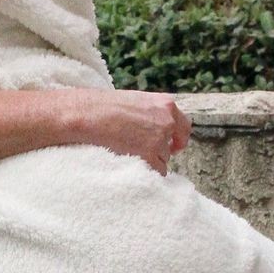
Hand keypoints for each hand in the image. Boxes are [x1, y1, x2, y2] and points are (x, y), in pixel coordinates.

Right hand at [73, 90, 191, 176]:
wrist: (90, 114)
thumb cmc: (104, 106)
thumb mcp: (135, 101)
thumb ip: (151, 113)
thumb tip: (153, 129)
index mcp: (166, 104)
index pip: (184, 126)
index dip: (178, 138)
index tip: (173, 146)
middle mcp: (167, 121)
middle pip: (171, 146)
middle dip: (160, 151)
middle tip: (142, 152)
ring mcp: (159, 139)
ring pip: (163, 159)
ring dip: (150, 160)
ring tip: (129, 153)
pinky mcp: (150, 155)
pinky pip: (157, 171)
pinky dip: (146, 171)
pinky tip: (132, 163)